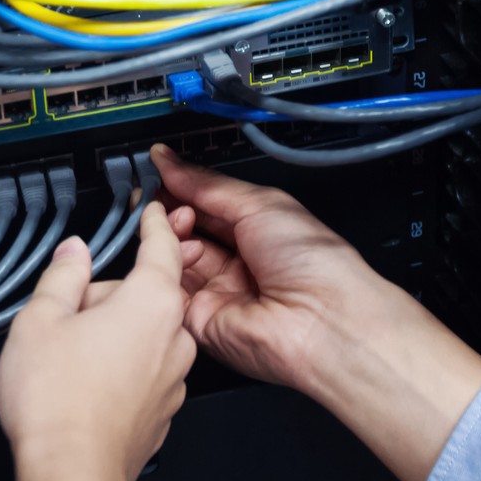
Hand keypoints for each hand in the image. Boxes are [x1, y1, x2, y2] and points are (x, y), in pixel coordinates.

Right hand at [0, 202, 197, 480]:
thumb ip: (63, 276)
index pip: (162, 246)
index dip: (154, 224)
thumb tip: (74, 252)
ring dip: (114, 335)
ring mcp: (174, 379)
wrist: (73, 475)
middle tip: (65, 317)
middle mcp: (174, 338)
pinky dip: (120, 370)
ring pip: (144, 336)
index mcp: (152, 303)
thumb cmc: (57, 401)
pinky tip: (85, 387)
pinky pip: (144, 372)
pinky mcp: (163, 411)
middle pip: (145, 295)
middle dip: (109, 297)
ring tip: (69, 359)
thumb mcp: (42, 318)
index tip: (152, 211)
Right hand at [154, 145, 480, 480]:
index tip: (157, 171)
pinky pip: (168, 290)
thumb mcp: (260, 203)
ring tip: (171, 220)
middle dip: (170, 210)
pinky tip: (167, 246)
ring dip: (167, 234)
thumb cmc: (314, 263)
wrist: (324, 320)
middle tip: (157, 195)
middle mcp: (238, 263)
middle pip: (187, 232)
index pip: (208, 205)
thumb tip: (170, 160)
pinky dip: (162, 265)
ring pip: (173, 258)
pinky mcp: (201, 321)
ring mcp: (218, 292)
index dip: (181, 188)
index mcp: (258, 231)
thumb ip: (208, 185)